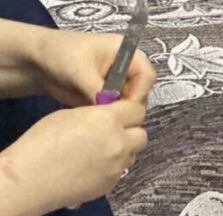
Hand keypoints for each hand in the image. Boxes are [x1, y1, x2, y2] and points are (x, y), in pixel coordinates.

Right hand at [1, 101, 147, 215]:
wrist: (34, 178)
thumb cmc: (43, 141)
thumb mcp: (69, 115)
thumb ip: (96, 115)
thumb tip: (107, 118)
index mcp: (108, 121)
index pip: (137, 111)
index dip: (129, 110)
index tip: (119, 112)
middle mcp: (120, 143)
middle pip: (141, 134)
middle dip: (130, 131)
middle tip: (111, 132)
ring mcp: (119, 166)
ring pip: (133, 153)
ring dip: (123, 149)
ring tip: (100, 150)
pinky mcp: (113, 183)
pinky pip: (122, 169)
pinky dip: (113, 165)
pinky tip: (93, 166)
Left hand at [31, 26, 155, 105]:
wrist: (36, 62)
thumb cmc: (59, 54)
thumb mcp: (79, 70)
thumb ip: (98, 89)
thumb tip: (111, 110)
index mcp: (126, 53)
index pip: (147, 76)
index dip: (139, 92)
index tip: (123, 107)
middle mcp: (127, 69)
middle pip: (142, 93)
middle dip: (128, 105)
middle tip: (109, 114)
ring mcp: (119, 84)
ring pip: (131, 105)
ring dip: (118, 112)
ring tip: (99, 115)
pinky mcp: (109, 97)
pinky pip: (118, 111)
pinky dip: (109, 116)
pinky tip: (95, 117)